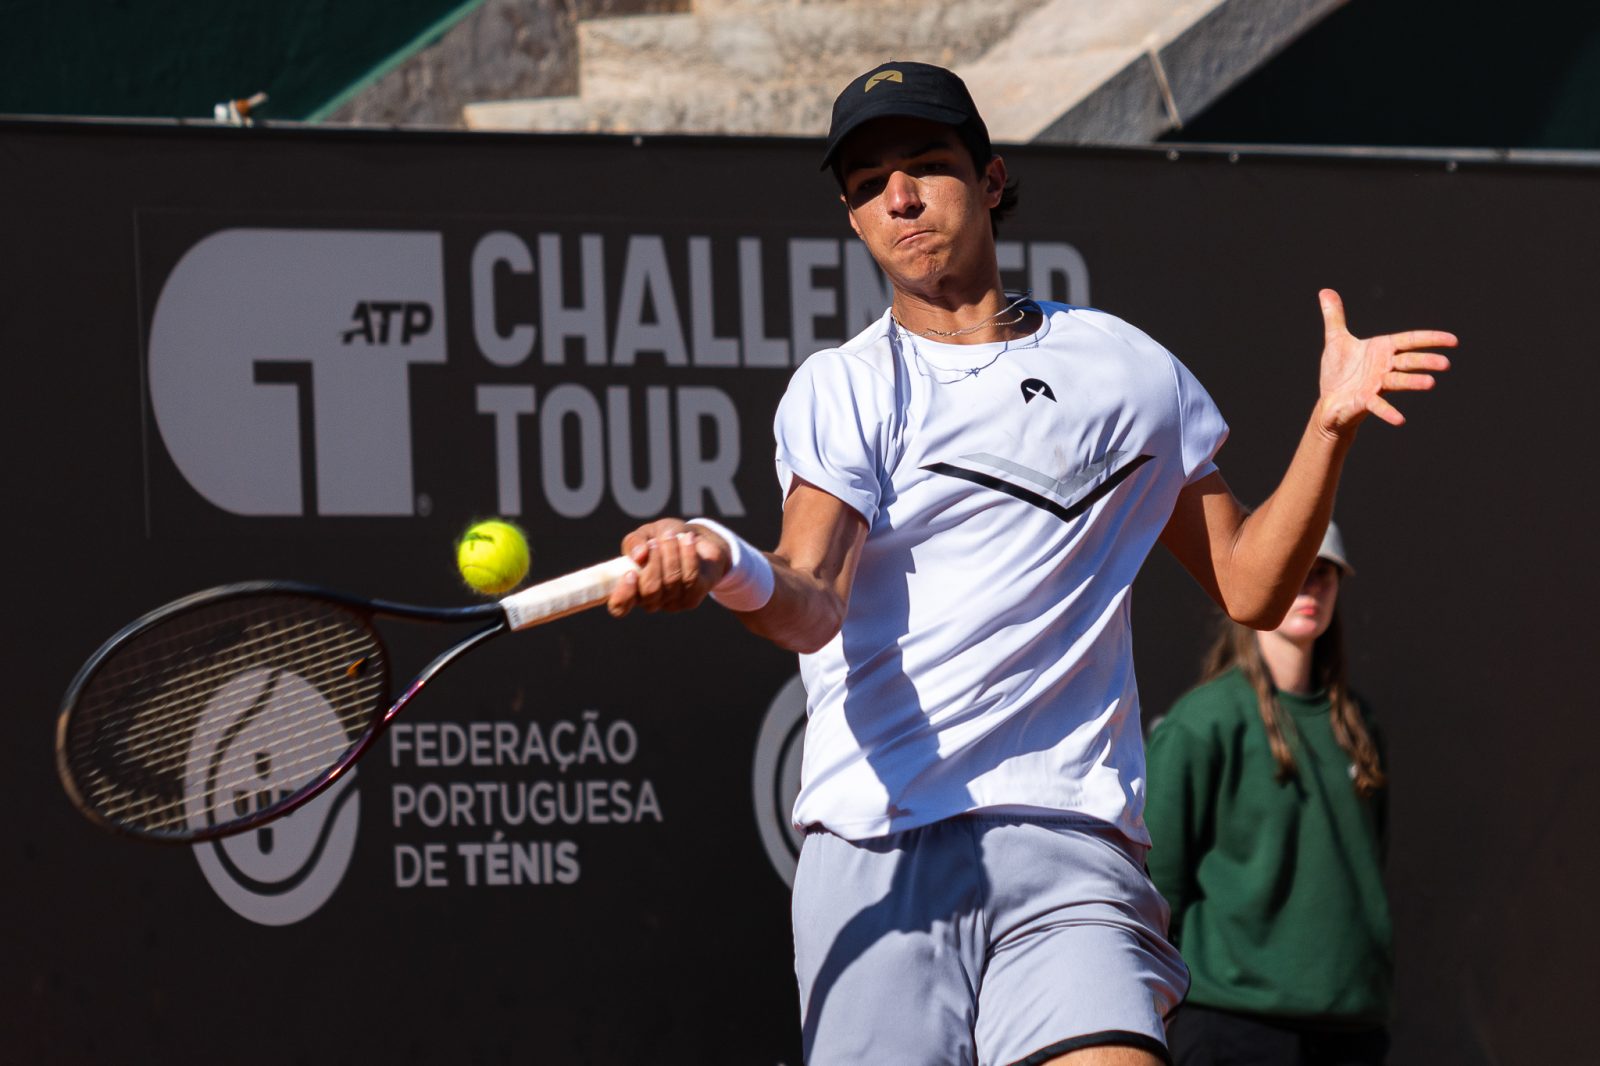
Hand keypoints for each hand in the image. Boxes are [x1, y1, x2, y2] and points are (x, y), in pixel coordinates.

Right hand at [605, 518, 729, 616]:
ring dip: (671, 553)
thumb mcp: (644, 535)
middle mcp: (650, 602)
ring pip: (672, 581)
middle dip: (654, 561)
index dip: (623, 595)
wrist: (693, 539)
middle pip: (650, 590)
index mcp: (630, 590)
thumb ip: (634, 542)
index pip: (620, 607)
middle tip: (655, 542)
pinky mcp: (692, 599)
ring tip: (670, 535)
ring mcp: (672, 603)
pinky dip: (688, 555)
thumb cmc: (661, 539)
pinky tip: (687, 539)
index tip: (630, 573)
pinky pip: (691, 578)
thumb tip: (639, 555)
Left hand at [1314, 288, 1456, 436]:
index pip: (1410, 340)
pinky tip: (1400, 420)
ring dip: (1413, 382)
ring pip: (1398, 381)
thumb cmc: (1339, 371)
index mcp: (1381, 349)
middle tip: (1445, 363)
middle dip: (1426, 361)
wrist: (1330, 400)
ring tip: (1430, 383)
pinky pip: (1378, 406)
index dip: (1430, 339)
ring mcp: (1376, 384)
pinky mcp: (1364, 401)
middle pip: (1408, 361)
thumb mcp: (1336, 340)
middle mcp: (1383, 366)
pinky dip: (1388, 412)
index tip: (1453, 340)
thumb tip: (1325, 291)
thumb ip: (1334, 316)